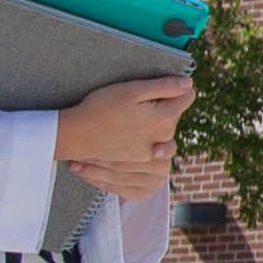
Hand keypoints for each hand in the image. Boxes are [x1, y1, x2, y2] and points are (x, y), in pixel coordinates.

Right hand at [53, 78, 191, 200]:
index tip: (165, 88)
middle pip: (172, 123)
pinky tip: (138, 158)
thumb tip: (189, 84)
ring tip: (136, 129)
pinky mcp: (136, 174)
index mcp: (164, 121)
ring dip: (157, 140)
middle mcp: (161, 144)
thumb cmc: (101, 108)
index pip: (185, 99)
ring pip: (164, 149)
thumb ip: (164, 87)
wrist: (73, 134)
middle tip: (141, 107)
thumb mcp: (132, 90)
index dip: (177, 90)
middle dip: (163, 112)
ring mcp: (149, 161)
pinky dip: (148, 168)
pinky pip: (150, 177)